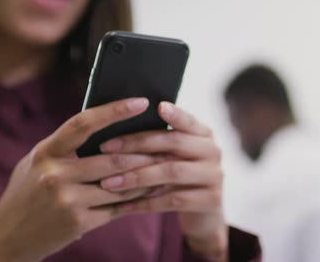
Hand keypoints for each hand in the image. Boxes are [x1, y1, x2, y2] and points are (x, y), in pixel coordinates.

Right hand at [0, 98, 159, 261]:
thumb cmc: (26, 194)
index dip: (114, 110)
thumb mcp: (36, 162)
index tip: (140, 102)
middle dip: (144, 152)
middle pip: (112, 157)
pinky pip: (117, 207)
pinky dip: (137, 199)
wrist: (7, 238)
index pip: (83, 123)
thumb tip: (103, 126)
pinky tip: (151, 192)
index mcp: (46, 151)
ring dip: (146, 176)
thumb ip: (64, 147)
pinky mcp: (79, 222)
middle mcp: (55, 173)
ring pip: (120, 183)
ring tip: (165, 166)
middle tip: (167, 143)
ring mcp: (67, 199)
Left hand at [99, 102, 227, 260]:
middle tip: (105, 148)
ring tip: (107, 182)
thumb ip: (159, 141)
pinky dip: (144, 203)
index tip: (157, 106)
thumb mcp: (175, 155)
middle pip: (174, 142)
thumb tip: (117, 125)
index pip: (188, 120)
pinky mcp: (210, 201)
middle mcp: (213, 151)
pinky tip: (121, 206)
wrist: (203, 212)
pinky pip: (172, 201)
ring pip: (171, 172)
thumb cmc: (179, 176)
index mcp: (204, 134)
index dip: (174, 114)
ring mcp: (213, 176)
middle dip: (136, 144)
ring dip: (136, 176)